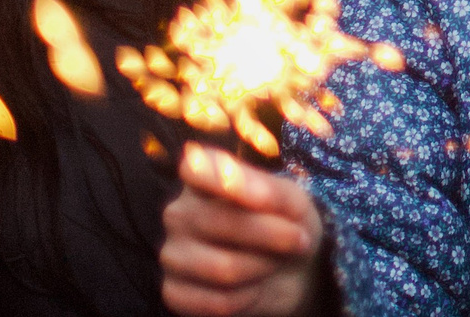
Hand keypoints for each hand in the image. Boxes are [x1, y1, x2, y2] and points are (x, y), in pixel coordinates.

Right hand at [160, 143, 323, 316]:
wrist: (293, 271)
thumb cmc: (288, 224)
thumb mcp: (294, 201)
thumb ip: (268, 188)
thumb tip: (236, 182)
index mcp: (202, 177)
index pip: (196, 168)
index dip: (230, 181)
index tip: (266, 196)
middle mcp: (178, 212)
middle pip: (223, 223)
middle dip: (274, 236)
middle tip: (298, 239)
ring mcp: (171, 254)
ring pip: (223, 268)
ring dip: (264, 268)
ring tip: (274, 262)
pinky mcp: (174, 292)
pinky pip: (216, 302)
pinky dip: (248, 297)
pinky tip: (253, 286)